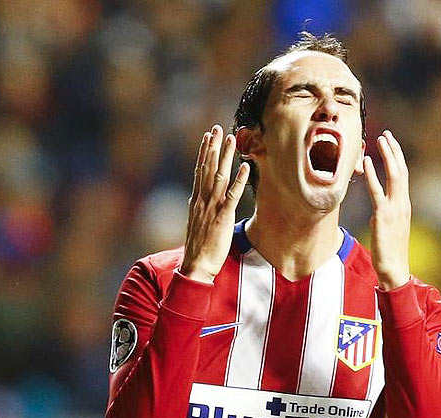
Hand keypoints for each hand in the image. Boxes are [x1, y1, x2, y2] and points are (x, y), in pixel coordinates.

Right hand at [180, 125, 248, 282]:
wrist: (196, 265)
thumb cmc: (200, 248)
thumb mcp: (200, 224)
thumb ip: (204, 210)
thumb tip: (208, 202)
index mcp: (197, 201)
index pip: (200, 171)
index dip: (204, 153)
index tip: (208, 137)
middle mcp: (202, 200)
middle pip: (207, 168)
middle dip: (213, 147)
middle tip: (217, 128)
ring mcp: (212, 207)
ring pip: (219, 176)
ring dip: (226, 157)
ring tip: (231, 139)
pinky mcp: (222, 217)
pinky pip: (232, 195)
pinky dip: (238, 180)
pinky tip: (244, 166)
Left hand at [363, 130, 410, 289]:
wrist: (394, 268)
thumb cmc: (390, 250)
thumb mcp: (391, 227)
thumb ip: (387, 212)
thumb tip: (378, 206)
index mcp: (404, 205)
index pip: (403, 176)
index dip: (398, 158)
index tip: (391, 143)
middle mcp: (402, 204)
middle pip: (401, 171)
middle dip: (394, 151)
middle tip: (386, 135)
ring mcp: (395, 209)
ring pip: (394, 176)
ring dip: (387, 156)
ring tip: (379, 140)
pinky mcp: (383, 216)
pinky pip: (377, 191)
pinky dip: (372, 175)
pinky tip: (366, 162)